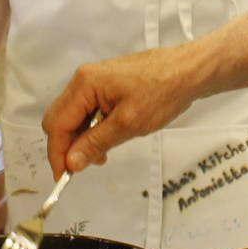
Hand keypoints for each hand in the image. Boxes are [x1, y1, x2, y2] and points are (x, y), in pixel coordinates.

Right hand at [43, 46, 199, 177]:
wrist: (190, 71)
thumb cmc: (163, 91)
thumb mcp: (128, 124)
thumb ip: (96, 143)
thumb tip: (71, 162)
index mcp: (84, 84)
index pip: (57, 124)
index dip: (57, 153)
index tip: (63, 177)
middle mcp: (84, 79)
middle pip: (60, 119)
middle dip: (67, 146)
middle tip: (83, 166)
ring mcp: (95, 81)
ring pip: (74, 117)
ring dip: (81, 139)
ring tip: (101, 155)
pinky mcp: (107, 86)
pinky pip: (89, 111)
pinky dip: (93, 128)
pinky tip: (108, 139)